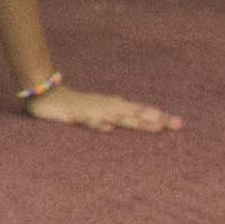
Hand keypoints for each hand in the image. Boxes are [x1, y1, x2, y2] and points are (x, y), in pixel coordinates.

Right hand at [21, 82, 180, 132]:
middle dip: (156, 118)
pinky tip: (108, 128)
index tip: (180, 123)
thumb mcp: (94, 113)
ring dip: (136, 120)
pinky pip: (87, 120)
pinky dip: (97, 123)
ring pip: (117, 116)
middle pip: (135, 112)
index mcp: (112, 106)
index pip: (140, 111)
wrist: (44, 95)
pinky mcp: (74, 115)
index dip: (159, 116)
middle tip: (178, 124)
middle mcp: (106, 106)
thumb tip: (122, 125)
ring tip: (154, 126)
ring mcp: (92, 110)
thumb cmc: (71, 106)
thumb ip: (110, 118)